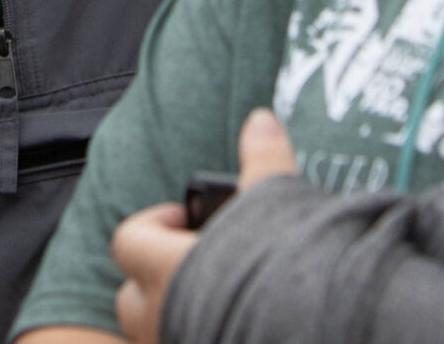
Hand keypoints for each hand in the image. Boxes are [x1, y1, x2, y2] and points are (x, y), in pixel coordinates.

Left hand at [111, 109, 297, 343]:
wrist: (315, 333)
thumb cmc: (281, 272)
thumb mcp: (273, 203)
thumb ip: (263, 160)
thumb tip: (261, 120)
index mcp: (165, 269)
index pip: (128, 240)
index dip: (154, 223)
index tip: (188, 218)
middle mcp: (160, 317)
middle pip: (131, 296)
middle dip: (155, 278)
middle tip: (198, 263)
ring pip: (152, 331)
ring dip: (174, 312)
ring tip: (216, 296)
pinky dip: (196, 335)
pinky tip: (237, 324)